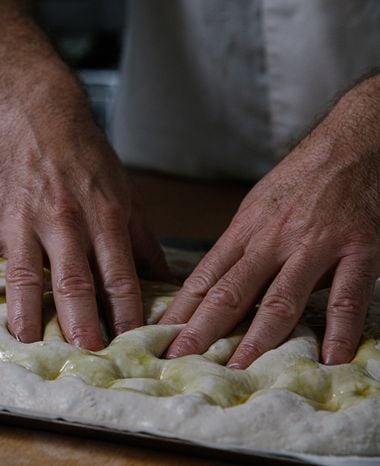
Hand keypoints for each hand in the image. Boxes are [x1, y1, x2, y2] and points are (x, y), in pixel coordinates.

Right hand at [0, 111, 169, 349]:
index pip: (119, 276)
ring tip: (27, 346)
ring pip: (24, 275)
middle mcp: (64, 219)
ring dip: (26, 314)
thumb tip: (167, 285)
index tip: (129, 346)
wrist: (36, 114)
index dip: (126, 314)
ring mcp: (22, 218)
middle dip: (80, 324)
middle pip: (74, 281)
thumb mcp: (124, 193)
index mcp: (104, 215)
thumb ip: (142, 243)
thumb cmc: (85, 158)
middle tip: (85, 358)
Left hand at [160, 132, 379, 367]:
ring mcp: (314, 247)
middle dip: (202, 330)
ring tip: (239, 369)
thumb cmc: (299, 179)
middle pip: (230, 292)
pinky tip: (329, 359)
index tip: (158, 336)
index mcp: (245, 231)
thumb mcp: (256, 208)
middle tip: (179, 359)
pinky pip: (346, 298)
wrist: (351, 145)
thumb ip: (239, 247)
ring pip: (280, 300)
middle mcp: (272, 241)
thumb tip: (213, 285)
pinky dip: (339, 331)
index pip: (204, 278)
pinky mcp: (357, 251)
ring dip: (258, 339)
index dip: (180, 311)